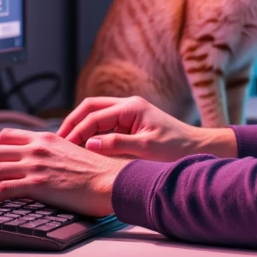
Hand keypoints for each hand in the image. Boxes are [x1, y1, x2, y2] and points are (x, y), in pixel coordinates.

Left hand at [0, 129, 129, 215]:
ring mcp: (37, 164)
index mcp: (46, 138)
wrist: (115, 181)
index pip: (4, 136)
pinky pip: (3, 188)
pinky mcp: (39, 183)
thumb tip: (40, 167)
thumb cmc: (101, 173)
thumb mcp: (73, 154)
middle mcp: (38, 147)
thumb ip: (53, 155)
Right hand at [58, 96, 235, 161]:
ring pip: (95, 116)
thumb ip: (117, 144)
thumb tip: (90, 144)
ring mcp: (129, 114)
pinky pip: (104, 126)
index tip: (63, 146)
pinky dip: (92, 135)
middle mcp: (128, 105)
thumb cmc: (176, 148)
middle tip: (58, 143)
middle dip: (72, 124)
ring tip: (67, 148)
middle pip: (90, 108)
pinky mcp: (130, 124)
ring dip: (81, 129)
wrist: (197, 149)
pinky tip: (84, 150)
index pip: (93, 115)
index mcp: (131, 107)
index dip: (76, 131)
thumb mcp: (146, 148)